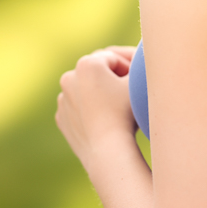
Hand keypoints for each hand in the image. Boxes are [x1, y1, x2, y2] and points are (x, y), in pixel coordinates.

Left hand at [56, 48, 136, 172]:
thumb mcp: (140, 83)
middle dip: (114, 78)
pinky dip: (90, 110)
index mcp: (88, 64)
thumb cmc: (127, 114)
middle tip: (131, 91)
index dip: (130, 68)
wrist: (108, 152)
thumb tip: (144, 55)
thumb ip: (141, 63)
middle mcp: (70, 77)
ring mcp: (63, 99)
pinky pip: (79, 107)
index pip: (114, 58)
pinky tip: (105, 119)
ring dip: (101, 93)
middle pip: (98, 72)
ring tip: (118, 107)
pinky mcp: (62, 118)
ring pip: (87, 89)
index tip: (140, 81)